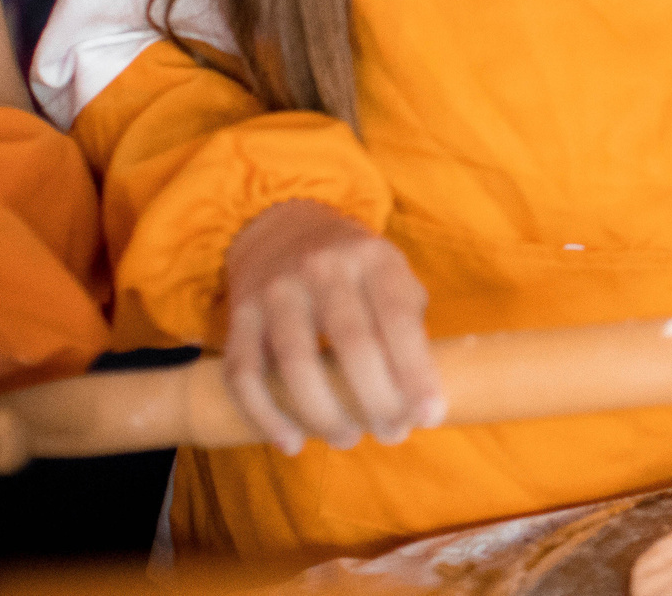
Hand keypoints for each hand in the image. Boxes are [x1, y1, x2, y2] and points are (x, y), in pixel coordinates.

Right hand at [222, 199, 441, 456]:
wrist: (283, 228)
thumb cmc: (354, 268)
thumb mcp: (390, 273)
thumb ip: (407, 322)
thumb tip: (420, 394)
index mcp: (373, 258)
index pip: (399, 318)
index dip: (416, 371)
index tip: (430, 415)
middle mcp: (323, 268)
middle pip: (352, 342)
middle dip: (376, 399)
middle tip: (393, 434)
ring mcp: (277, 290)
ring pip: (296, 362)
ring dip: (324, 413)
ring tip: (348, 439)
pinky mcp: (240, 314)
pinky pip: (245, 373)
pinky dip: (266, 415)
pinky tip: (291, 442)